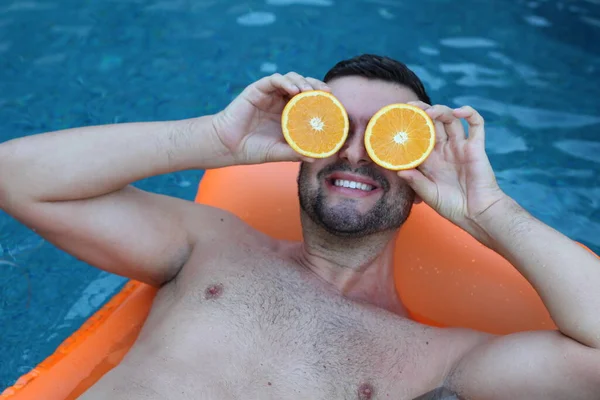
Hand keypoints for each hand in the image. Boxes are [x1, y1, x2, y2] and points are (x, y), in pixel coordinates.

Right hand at [212, 72, 329, 164]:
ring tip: (309, 91)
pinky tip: (294, 90)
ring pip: (290, 78)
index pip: (309, 99)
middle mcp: (280, 101)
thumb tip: (315, 158)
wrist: (228, 146)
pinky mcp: (257, 89)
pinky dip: (286, 81)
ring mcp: (269, 94)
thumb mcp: (278, 152)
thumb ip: (294, 153)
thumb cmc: (252, 149)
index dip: (322, 98)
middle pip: (303, 85)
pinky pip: (274, 80)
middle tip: (327, 92)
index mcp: (288, 114)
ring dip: (303, 81)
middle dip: (316, 85)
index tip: (334, 102)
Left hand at [397, 102, 507, 243]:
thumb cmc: (452, 206)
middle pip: (432, 123)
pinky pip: (476, 124)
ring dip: (440, 110)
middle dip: (421, 112)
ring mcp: (459, 146)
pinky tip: (459, 112)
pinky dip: (469, 113)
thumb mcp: (429, 195)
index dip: (408, 127)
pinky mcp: (475, 147)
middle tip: (410, 107)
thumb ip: (415, 182)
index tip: (396, 119)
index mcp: (429, 159)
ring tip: (429, 112)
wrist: (477, 214)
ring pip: (450, 119)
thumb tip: (398, 170)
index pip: (416, 137)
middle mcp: (443, 149)